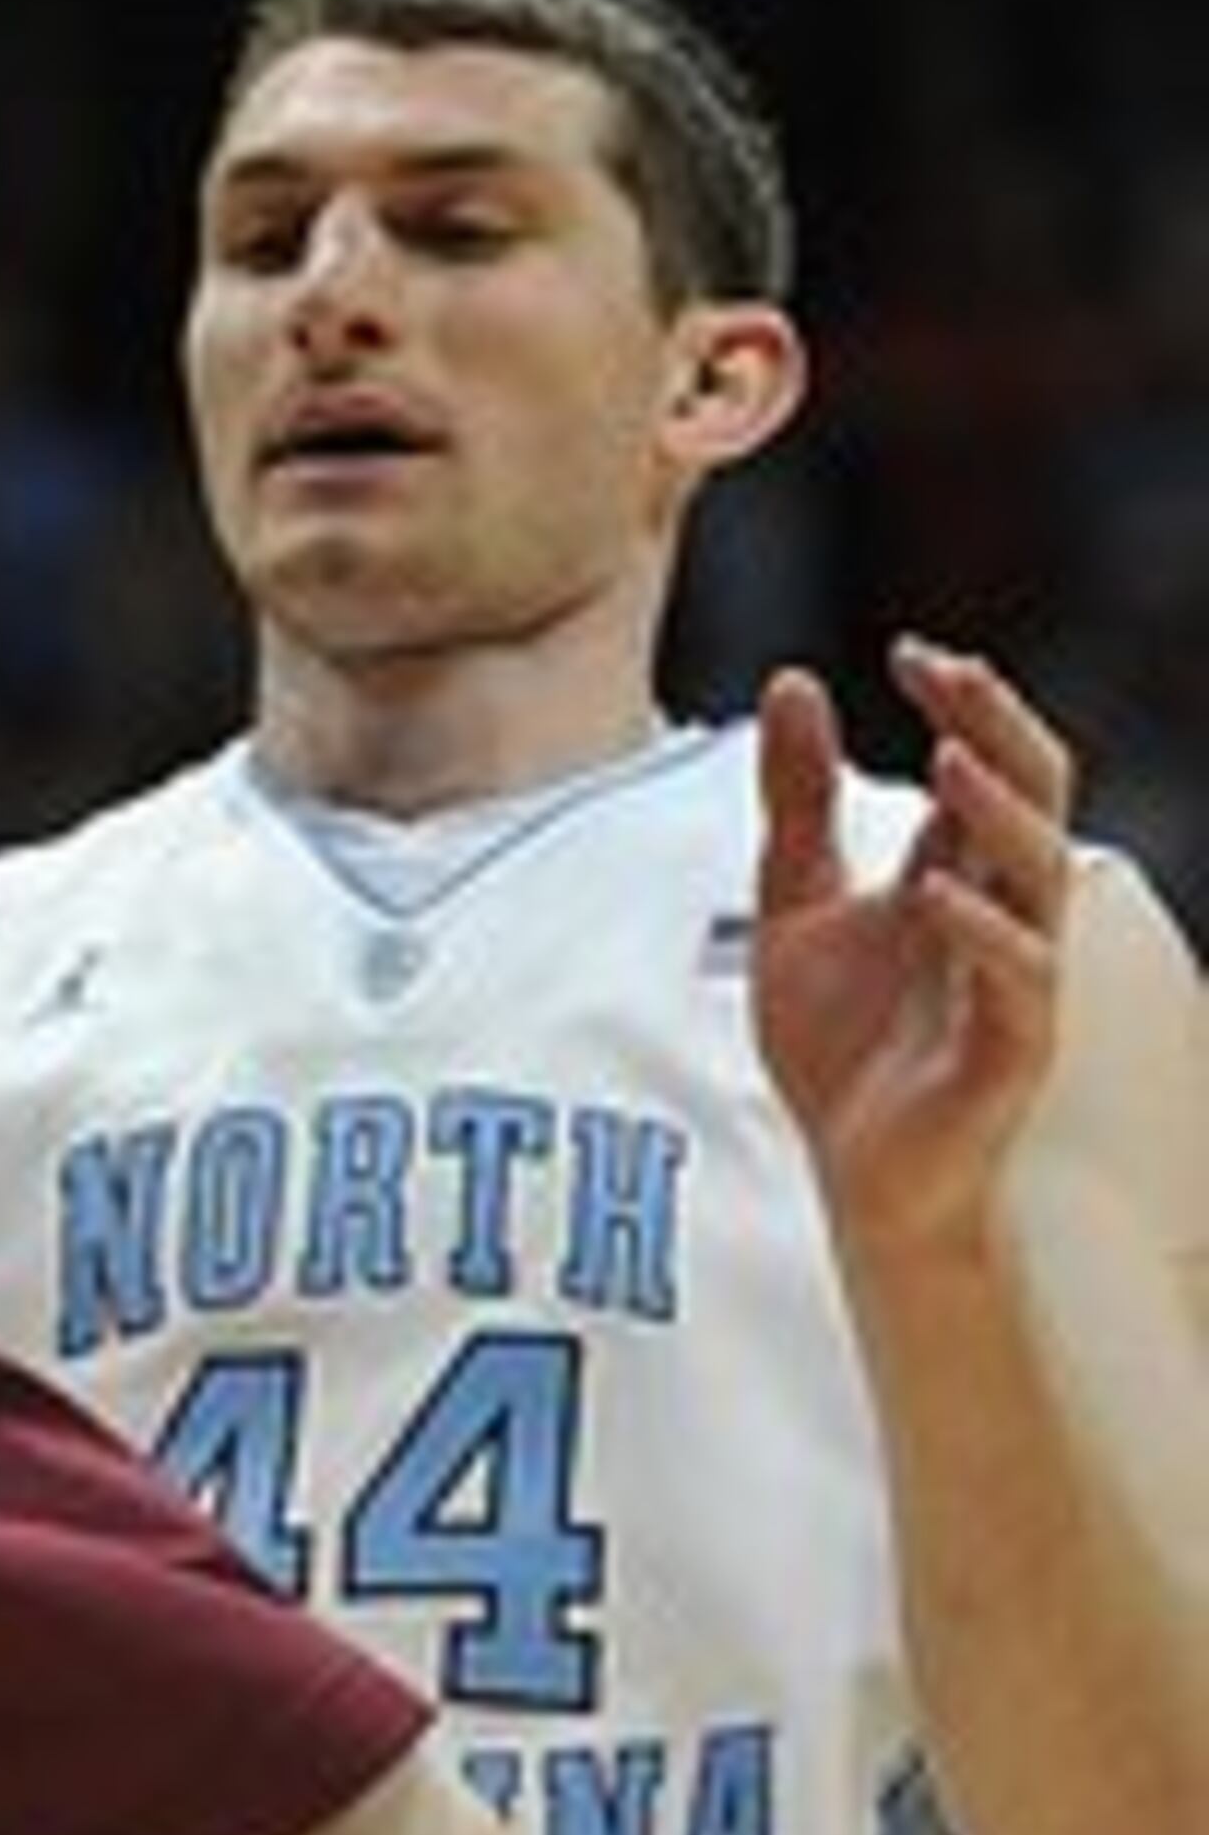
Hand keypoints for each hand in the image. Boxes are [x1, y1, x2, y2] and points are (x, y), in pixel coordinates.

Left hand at [754, 637, 1079, 1262]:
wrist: (852, 1180)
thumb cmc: (844, 1047)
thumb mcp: (795, 902)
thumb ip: (800, 802)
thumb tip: (794, 682)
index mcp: (959, 874)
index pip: (986, 765)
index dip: (962, 705)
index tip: (910, 654)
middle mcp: (999, 916)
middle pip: (1037, 803)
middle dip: (1004, 732)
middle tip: (956, 676)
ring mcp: (1013, 984)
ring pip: (1040, 882)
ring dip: (1000, 816)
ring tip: (950, 758)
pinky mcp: (1009, 1055)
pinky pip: (1020, 986)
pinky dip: (981, 935)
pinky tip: (935, 895)